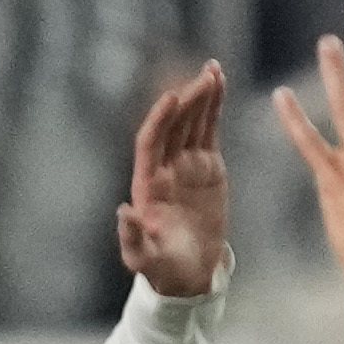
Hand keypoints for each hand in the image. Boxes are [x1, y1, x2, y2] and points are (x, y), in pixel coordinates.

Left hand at [115, 58, 232, 296]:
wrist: (189, 272)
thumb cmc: (163, 269)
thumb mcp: (144, 259)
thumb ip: (132, 238)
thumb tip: (122, 211)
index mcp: (147, 185)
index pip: (150, 143)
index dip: (159, 120)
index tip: (172, 97)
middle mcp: (163, 169)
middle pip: (173, 125)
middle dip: (187, 100)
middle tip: (205, 76)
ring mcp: (185, 164)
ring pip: (192, 122)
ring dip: (201, 96)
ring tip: (214, 70)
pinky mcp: (207, 165)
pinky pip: (209, 130)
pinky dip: (214, 107)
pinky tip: (220, 83)